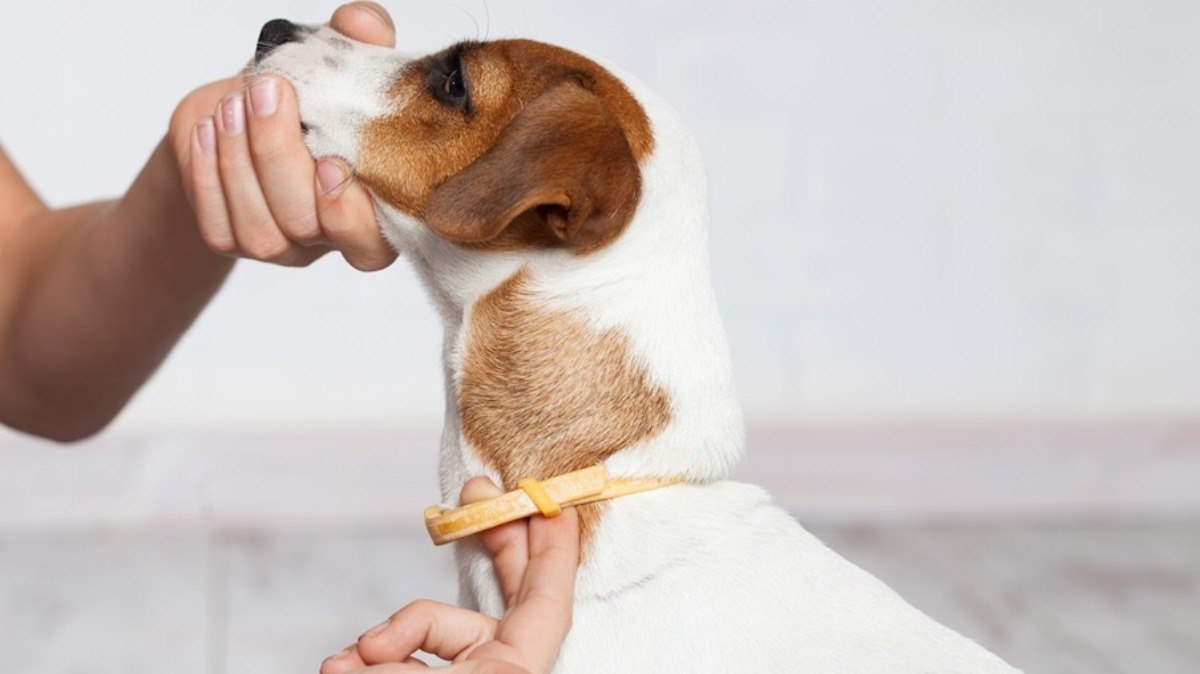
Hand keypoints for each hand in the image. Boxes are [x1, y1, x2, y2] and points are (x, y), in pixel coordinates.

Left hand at [167, 1, 398, 270]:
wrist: (243, 111)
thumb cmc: (305, 95)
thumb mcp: (335, 59)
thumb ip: (358, 39)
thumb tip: (364, 25)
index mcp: (373, 209)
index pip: (372, 246)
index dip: (350, 215)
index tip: (330, 160)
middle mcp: (330, 240)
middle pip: (306, 227)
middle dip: (279, 158)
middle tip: (266, 92)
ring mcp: (282, 248)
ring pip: (260, 232)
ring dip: (239, 163)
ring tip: (231, 104)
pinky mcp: (233, 240)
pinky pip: (218, 227)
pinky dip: (208, 175)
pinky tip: (206, 131)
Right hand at [321, 478, 581, 673]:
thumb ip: (413, 641)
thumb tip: (361, 652)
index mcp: (518, 670)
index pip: (547, 596)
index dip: (555, 546)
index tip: (553, 500)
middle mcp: (496, 670)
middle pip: (498, 594)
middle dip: (485, 538)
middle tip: (474, 491)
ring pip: (423, 633)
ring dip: (383, 637)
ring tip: (341, 666)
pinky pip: (392, 662)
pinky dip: (362, 665)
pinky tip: (334, 670)